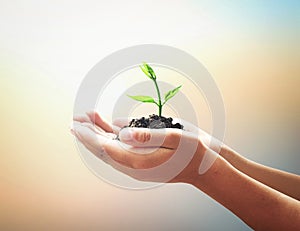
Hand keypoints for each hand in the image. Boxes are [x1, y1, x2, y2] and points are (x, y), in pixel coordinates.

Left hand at [72, 111, 220, 182]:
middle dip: (88, 133)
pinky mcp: (142, 160)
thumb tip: (120, 132)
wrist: (203, 166)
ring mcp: (137, 164)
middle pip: (103, 149)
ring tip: (88, 117)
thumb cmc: (191, 151)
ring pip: (110, 149)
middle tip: (76, 118)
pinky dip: (112, 136)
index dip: (89, 134)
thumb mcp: (173, 138)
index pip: (105, 147)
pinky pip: (122, 149)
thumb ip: (147, 136)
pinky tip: (108, 124)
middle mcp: (133, 165)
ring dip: (98, 133)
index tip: (76, 123)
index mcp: (138, 161)